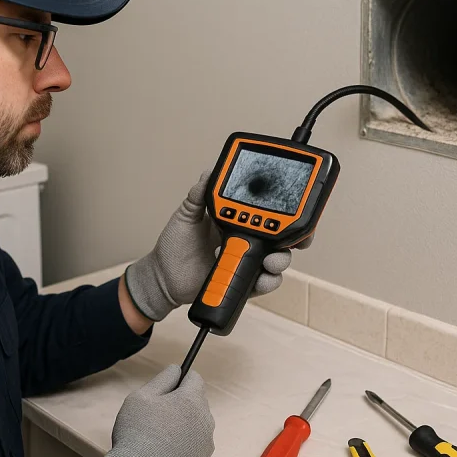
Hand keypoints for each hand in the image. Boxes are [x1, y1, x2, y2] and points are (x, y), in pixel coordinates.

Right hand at [98, 365, 214, 456]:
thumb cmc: (137, 433)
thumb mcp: (142, 395)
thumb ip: (163, 378)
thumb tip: (176, 369)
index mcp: (192, 399)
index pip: (195, 378)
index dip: (180, 379)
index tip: (167, 386)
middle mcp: (205, 418)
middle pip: (196, 400)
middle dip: (180, 401)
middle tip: (157, 413)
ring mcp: (206, 441)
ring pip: (196, 421)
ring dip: (183, 421)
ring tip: (159, 434)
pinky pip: (196, 441)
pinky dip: (185, 441)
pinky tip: (165, 449)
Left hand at [124, 170, 299, 320]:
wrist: (163, 278)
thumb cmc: (174, 245)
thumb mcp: (186, 215)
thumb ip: (198, 196)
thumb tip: (209, 173)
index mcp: (235, 221)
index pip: (266, 215)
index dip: (283, 213)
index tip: (294, 209)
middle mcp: (245, 240)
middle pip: (279, 239)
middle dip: (292, 240)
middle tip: (292, 241)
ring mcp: (245, 261)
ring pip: (276, 261)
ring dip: (280, 261)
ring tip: (271, 262)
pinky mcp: (243, 283)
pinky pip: (263, 282)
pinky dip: (268, 281)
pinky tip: (262, 278)